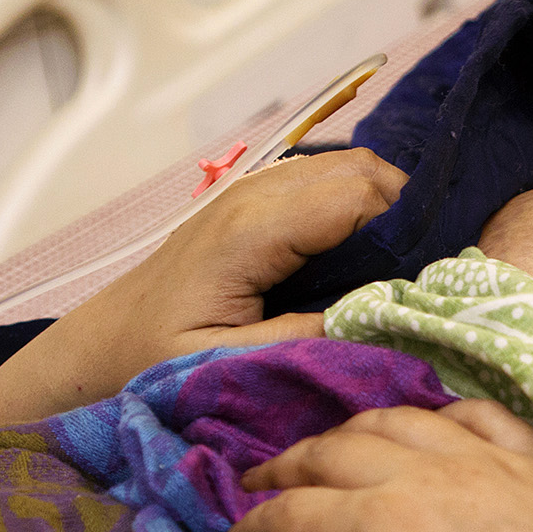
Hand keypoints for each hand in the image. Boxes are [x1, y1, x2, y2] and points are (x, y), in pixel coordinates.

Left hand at [0, 149, 406, 427]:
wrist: (101, 345)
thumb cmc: (154, 359)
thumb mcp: (232, 363)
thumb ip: (310, 336)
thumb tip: (385, 316)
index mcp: (254, 230)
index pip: (363, 195)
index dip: (409, 231)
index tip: (431, 281)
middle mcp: (259, 194)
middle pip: (368, 172)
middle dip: (407, 218)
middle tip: (426, 280)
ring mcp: (258, 190)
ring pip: (354, 168)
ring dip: (387, 211)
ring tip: (402, 271)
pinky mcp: (258, 199)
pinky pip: (331, 181)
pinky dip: (362, 208)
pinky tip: (369, 259)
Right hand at [216, 401, 532, 531]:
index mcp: (382, 528)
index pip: (290, 516)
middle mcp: (427, 475)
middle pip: (332, 451)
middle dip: (284, 472)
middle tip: (258, 494)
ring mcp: (487, 460)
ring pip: (397, 421)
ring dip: (348, 435)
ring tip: (325, 459)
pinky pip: (472, 415)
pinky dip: (434, 417)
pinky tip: (425, 436)